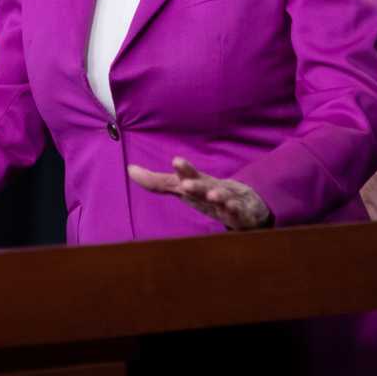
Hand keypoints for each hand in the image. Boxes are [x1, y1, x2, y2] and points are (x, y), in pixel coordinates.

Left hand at [127, 157, 272, 229]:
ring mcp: (228, 200)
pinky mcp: (241, 214)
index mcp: (197, 183)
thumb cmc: (209, 192)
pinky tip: (233, 209)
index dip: (183, 170)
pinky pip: (239, 213)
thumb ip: (157, 181)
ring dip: (218, 196)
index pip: (188, 176)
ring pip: (223, 197)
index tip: (176, 161)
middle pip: (204, 184)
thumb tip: (129, 169)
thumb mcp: (183, 187)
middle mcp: (212, 188)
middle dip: (196, 183)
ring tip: (213, 195)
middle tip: (187, 183)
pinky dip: (236, 211)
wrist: (247, 203)